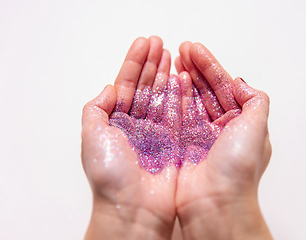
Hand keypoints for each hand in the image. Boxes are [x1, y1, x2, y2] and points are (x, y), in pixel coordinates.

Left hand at [81, 36, 177, 239]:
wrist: (133, 208)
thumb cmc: (110, 177)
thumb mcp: (92, 137)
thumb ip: (96, 109)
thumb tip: (110, 88)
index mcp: (116, 122)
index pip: (127, 85)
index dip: (134, 63)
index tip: (144, 44)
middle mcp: (136, 125)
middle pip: (146, 86)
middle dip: (152, 64)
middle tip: (160, 43)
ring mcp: (156, 132)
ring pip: (163, 96)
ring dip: (167, 74)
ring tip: (172, 55)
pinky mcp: (173, 141)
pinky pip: (178, 112)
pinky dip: (180, 95)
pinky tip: (182, 78)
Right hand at [175, 42, 271, 239]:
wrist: (215, 202)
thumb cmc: (238, 168)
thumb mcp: (257, 127)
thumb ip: (254, 101)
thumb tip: (240, 83)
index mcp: (241, 122)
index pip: (225, 86)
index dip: (211, 66)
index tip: (196, 50)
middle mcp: (221, 127)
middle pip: (207, 90)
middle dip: (196, 68)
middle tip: (182, 50)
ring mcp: (201, 134)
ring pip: (192, 99)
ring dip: (185, 79)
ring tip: (175, 61)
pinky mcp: (184, 143)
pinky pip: (179, 114)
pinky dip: (175, 97)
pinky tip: (170, 82)